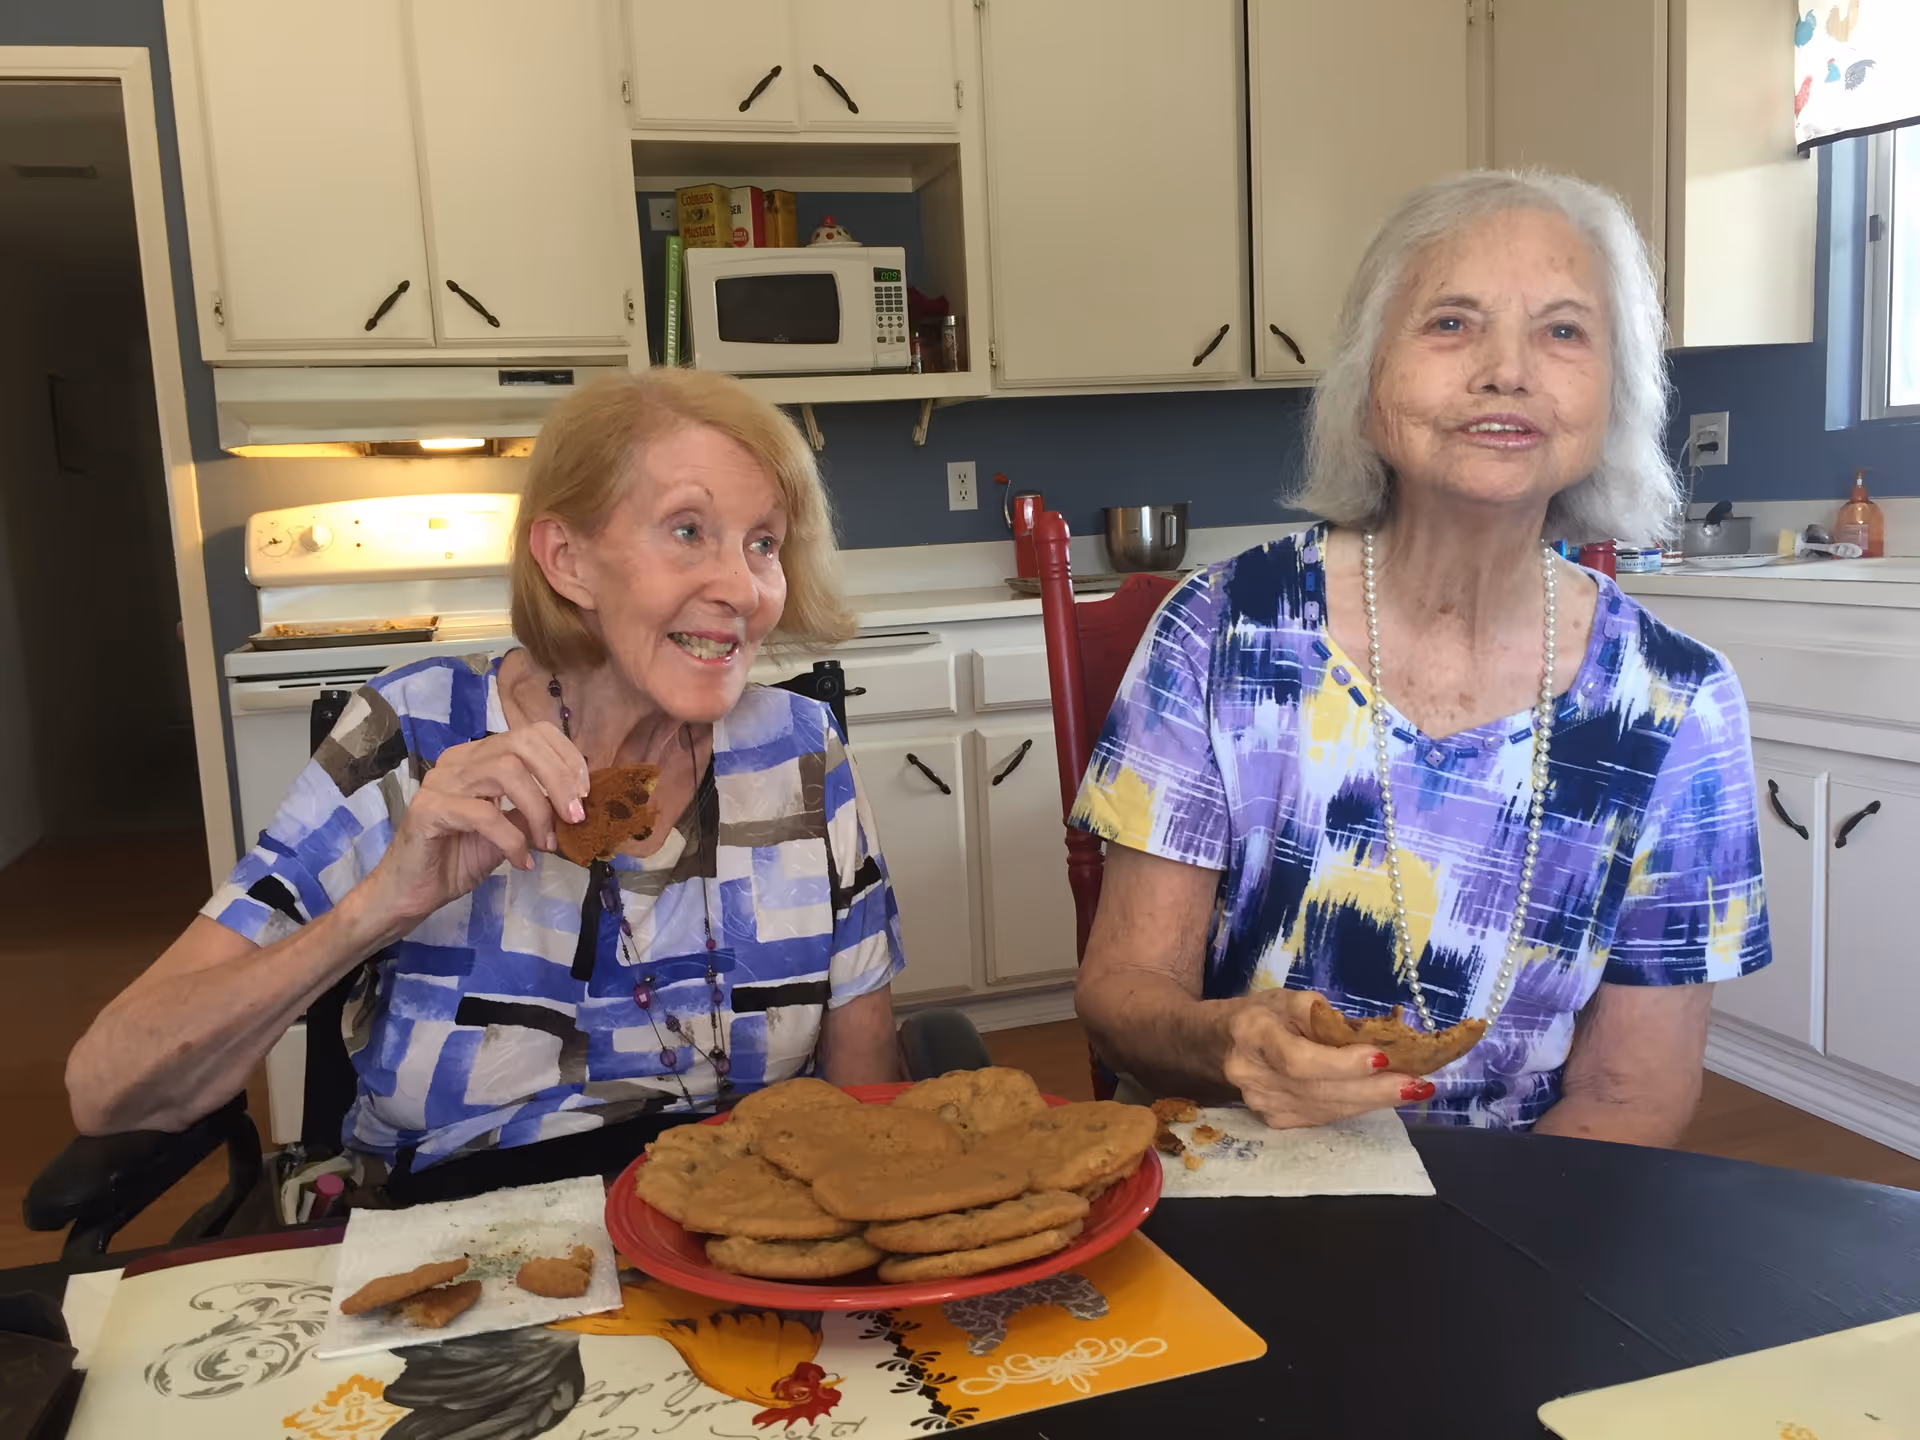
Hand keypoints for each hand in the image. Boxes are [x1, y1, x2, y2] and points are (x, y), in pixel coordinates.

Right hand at [359, 722, 588, 933]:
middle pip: (521, 744)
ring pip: (505, 772)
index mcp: (478, 756)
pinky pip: (483, 814)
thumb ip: (535, 808)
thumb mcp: (510, 828)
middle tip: (575, 817)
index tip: (585, 793)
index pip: (531, 733)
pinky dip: (512, 839)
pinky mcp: (428, 809)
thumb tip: (577, 801)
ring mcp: (440, 781)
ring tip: (547, 843)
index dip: (566, 758)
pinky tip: (521, 861)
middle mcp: (458, 759)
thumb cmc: (460, 857)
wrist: (413, 892)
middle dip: (558, 779)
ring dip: (538, 810)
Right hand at [1222, 991, 1432, 1127]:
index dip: (1340, 1064)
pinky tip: (1383, 1095)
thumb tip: (1373, 1037)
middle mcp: (1255, 1076)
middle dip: (1375, 1089)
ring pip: (1328, 1108)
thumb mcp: (1288, 999)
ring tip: (1414, 1089)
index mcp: (1253, 1035)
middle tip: (1419, 1084)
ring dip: (1375, 1100)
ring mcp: (1264, 1105)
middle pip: (1320, 1090)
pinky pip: (1324, 1116)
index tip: (1382, 1057)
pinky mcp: (1276, 1121)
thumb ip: (1325, 1017)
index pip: (1298, 1059)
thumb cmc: (1260, 1014)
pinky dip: (1356, 1106)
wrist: (1218, 1045)